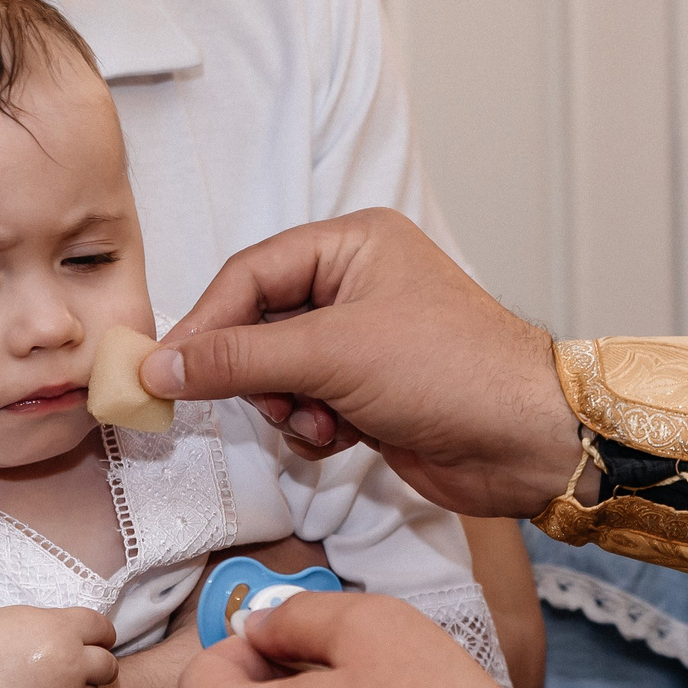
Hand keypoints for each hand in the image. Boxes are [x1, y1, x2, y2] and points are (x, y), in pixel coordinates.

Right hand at [0, 607, 117, 687]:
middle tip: (76, 669)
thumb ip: (57, 626)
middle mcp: (71, 663)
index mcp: (63, 629)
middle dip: (96, 666)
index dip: (100, 636)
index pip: (103, 629)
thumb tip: (79, 638)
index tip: (96, 642)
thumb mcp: (23, 619)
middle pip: (108, 667)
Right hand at [145, 209, 585, 517]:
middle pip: (259, 325)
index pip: (250, 274)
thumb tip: (161, 366)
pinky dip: (312, 428)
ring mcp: (366, 342)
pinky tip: (342, 438)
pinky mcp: (372, 393)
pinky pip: (307, 407)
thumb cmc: (452, 371)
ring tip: (318, 420)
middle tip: (249, 401)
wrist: (526, 443)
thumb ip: (238, 360)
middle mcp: (358, 285)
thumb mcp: (331, 355)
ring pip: (279, 374)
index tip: (164, 368)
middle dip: (254, 372)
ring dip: (286, 406)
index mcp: (353, 245)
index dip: (205, 322)